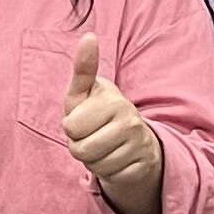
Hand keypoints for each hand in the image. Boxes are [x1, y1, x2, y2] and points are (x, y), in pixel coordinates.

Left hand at [59, 33, 163, 213]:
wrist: (133, 141)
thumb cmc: (98, 114)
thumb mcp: (83, 93)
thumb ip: (83, 68)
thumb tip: (89, 36)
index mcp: (113, 100)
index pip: (70, 127)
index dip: (71, 128)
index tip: (85, 120)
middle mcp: (130, 120)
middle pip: (79, 149)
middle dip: (80, 146)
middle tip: (93, 135)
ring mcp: (139, 144)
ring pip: (95, 165)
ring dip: (93, 160)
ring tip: (104, 146)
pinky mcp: (144, 166)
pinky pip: (111, 177)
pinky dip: (108, 172)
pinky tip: (116, 159)